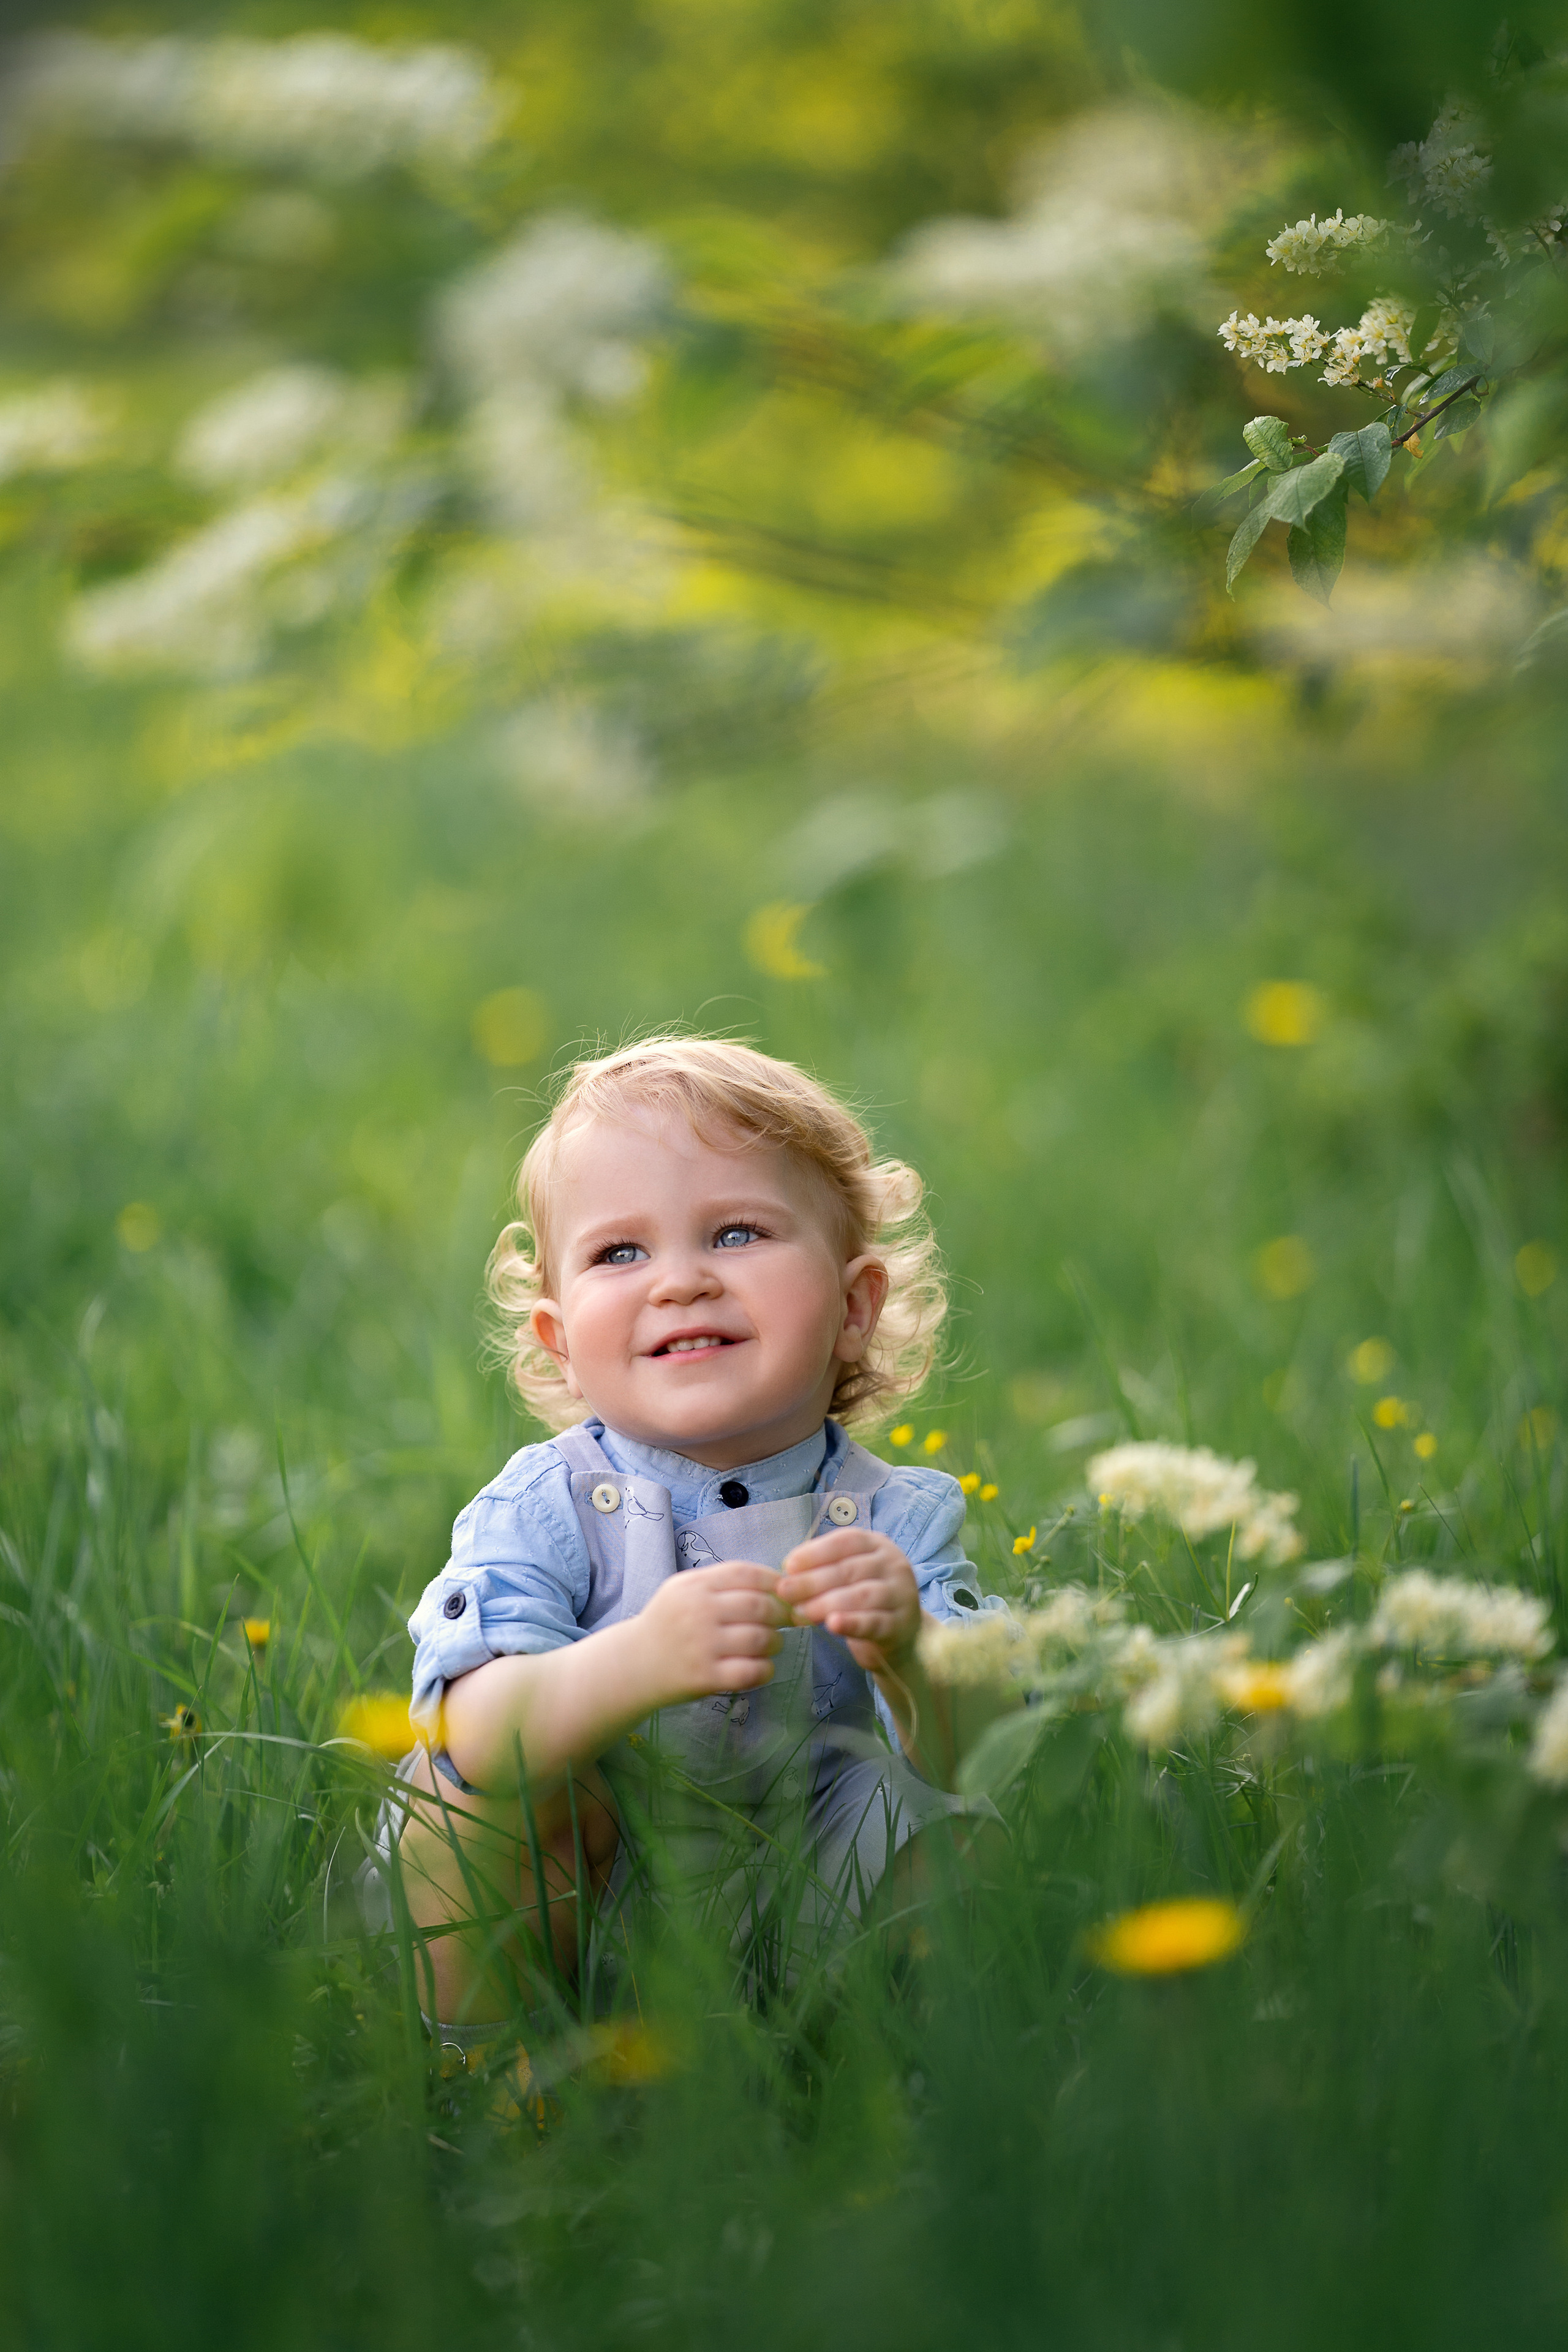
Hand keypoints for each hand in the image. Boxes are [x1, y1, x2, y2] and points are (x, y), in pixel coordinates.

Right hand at [638, 1562, 787, 1705]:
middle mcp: (697, 1612)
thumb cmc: (669, 1624)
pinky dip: (765, 1670)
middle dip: (781, 1613)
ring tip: (772, 1644)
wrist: (634, 1664)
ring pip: (759, 1639)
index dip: (775, 1581)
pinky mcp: (704, 1676)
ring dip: (776, 1642)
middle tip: (786, 1621)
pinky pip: (750, 1672)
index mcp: (694, 1586)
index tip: (787, 1593)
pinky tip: (762, 1668)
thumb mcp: (684, 1590)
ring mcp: (701, 1645)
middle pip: (758, 1606)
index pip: (746, 1574)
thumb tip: (779, 1583)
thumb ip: (723, 1582)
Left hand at [776, 1529, 920, 1675]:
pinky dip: (852, 1623)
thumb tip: (788, 1569)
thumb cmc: (865, 1598)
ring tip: (800, 1612)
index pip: (847, 1541)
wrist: (901, 1632)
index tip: (789, 1565)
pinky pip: (874, 1622)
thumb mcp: (849, 1575)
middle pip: (849, 1569)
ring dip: (826, 1603)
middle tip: (785, 1592)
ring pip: (861, 1595)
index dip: (816, 1552)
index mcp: (877, 1545)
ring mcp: (900, 1594)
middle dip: (812, 1580)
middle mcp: (893, 1565)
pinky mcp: (900, 1625)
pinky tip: (833, 1624)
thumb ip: (823, 1568)